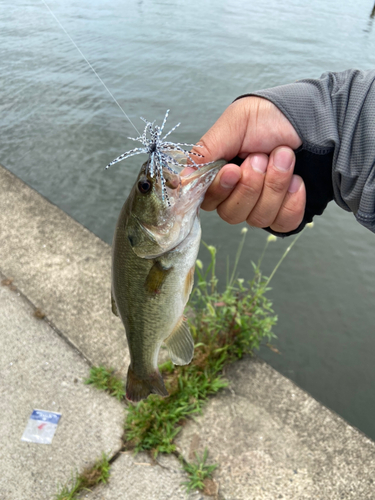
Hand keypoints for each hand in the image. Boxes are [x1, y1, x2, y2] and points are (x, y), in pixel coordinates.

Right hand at [192, 96, 305, 232]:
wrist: (311, 117)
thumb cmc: (269, 117)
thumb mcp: (234, 124)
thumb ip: (206, 151)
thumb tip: (181, 180)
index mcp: (219, 175)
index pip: (207, 200)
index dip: (220, 189)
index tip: (233, 170)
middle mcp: (236, 195)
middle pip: (232, 214)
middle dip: (251, 185)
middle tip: (261, 157)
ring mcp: (260, 206)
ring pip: (258, 218)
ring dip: (274, 186)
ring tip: (283, 157)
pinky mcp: (284, 213)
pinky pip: (283, 223)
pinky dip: (292, 201)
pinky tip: (296, 180)